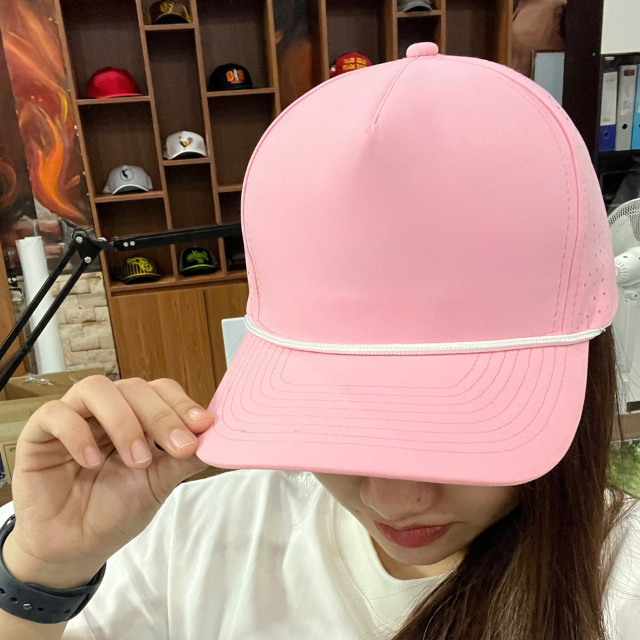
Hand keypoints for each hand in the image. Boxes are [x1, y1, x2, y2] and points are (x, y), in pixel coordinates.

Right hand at [2, 376, 212, 588]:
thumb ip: (184, 460)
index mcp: (138, 416)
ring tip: (137, 460)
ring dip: (123, 421)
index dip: (182, 403)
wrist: (75, 548)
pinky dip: (78, 433)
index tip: (203, 426)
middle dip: (160, 416)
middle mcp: (108, 410)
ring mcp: (74, 417)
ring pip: (97, 389)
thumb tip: (220, 442)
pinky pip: (56, 414)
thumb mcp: (159, 484)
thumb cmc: (116, 511)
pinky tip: (92, 461)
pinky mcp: (39, 434)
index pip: (161, 390)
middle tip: (177, 447)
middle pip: (134, 387)